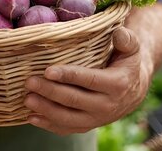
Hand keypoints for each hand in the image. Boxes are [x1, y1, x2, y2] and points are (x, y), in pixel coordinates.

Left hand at [23, 27, 150, 135]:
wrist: (134, 91)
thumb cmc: (127, 64)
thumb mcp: (132, 49)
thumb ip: (127, 39)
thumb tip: (118, 32)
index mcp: (117, 84)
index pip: (89, 80)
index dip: (68, 75)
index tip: (48, 71)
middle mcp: (106, 105)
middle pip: (74, 100)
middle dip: (50, 91)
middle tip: (30, 82)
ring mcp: (96, 119)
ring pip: (68, 118)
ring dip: (45, 109)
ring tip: (27, 99)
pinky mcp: (87, 126)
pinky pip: (66, 129)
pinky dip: (48, 125)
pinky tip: (32, 117)